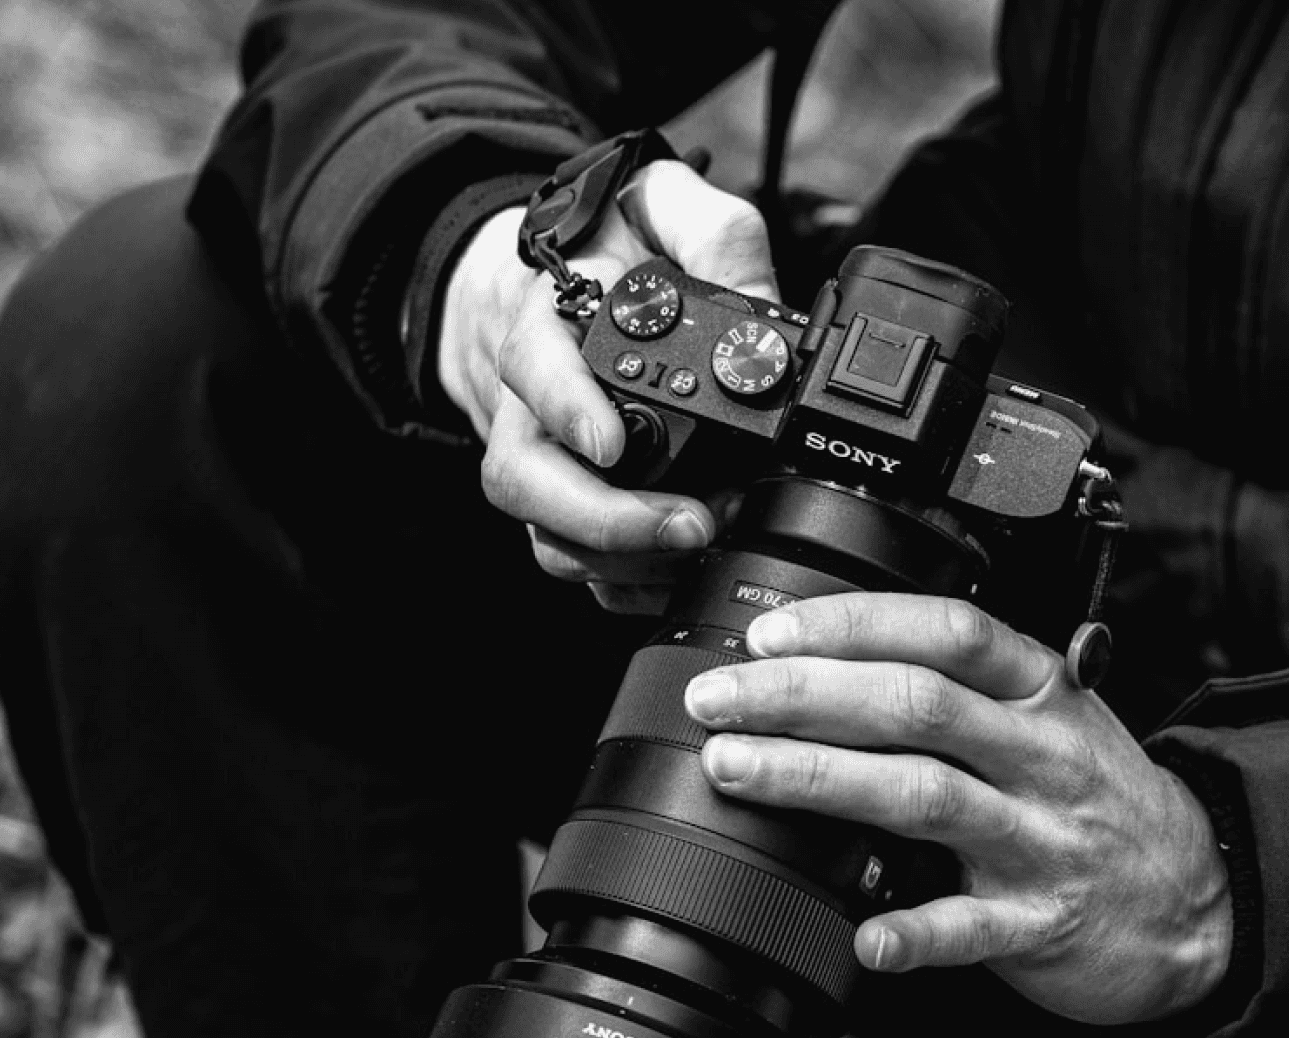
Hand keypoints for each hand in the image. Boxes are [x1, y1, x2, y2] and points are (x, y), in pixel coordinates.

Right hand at [437, 161, 776, 611]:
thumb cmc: (616, 245)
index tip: (610, 443)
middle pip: (524, 478)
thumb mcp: (666, 204)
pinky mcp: (565, 504)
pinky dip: (624, 581)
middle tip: (687, 523)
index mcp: (549, 326)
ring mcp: (544, 461)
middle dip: (602, 518)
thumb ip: (716, 237)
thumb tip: (764, 313)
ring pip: (545, 532)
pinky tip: (679, 574)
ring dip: (619, 558)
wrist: (566, 277)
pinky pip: (574, 559)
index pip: (533, 367)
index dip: (566, 409)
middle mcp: (531, 403)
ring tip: (697, 549)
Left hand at [681, 594, 1231, 1024]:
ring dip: (819, 779)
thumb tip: (822, 663)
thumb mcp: (1049, 719)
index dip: (854, 624)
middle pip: (914, 705)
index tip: (771, 633)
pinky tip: (859, 933)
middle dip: (802, 695)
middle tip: (718, 700)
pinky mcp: (1041, 924)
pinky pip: (969, 928)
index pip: (947, 631)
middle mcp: (1041, 755)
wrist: (1199, 899)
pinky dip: (911, 932)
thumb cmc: (1096, 798)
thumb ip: (960, 689)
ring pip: (923, 797)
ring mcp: (1042, 839)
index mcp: (1040, 691)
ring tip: (737, 771)